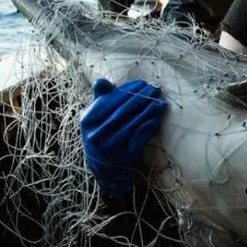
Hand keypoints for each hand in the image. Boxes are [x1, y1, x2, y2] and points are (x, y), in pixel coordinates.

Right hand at [79, 78, 166, 195]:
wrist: (104, 166)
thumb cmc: (103, 133)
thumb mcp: (97, 116)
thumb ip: (100, 98)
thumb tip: (101, 80)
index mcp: (87, 120)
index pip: (109, 101)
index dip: (127, 91)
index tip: (142, 83)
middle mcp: (94, 135)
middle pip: (120, 113)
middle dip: (140, 99)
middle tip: (155, 89)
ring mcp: (107, 148)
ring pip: (129, 126)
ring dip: (147, 112)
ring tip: (159, 102)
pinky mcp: (122, 158)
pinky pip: (136, 140)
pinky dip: (147, 129)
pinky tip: (155, 120)